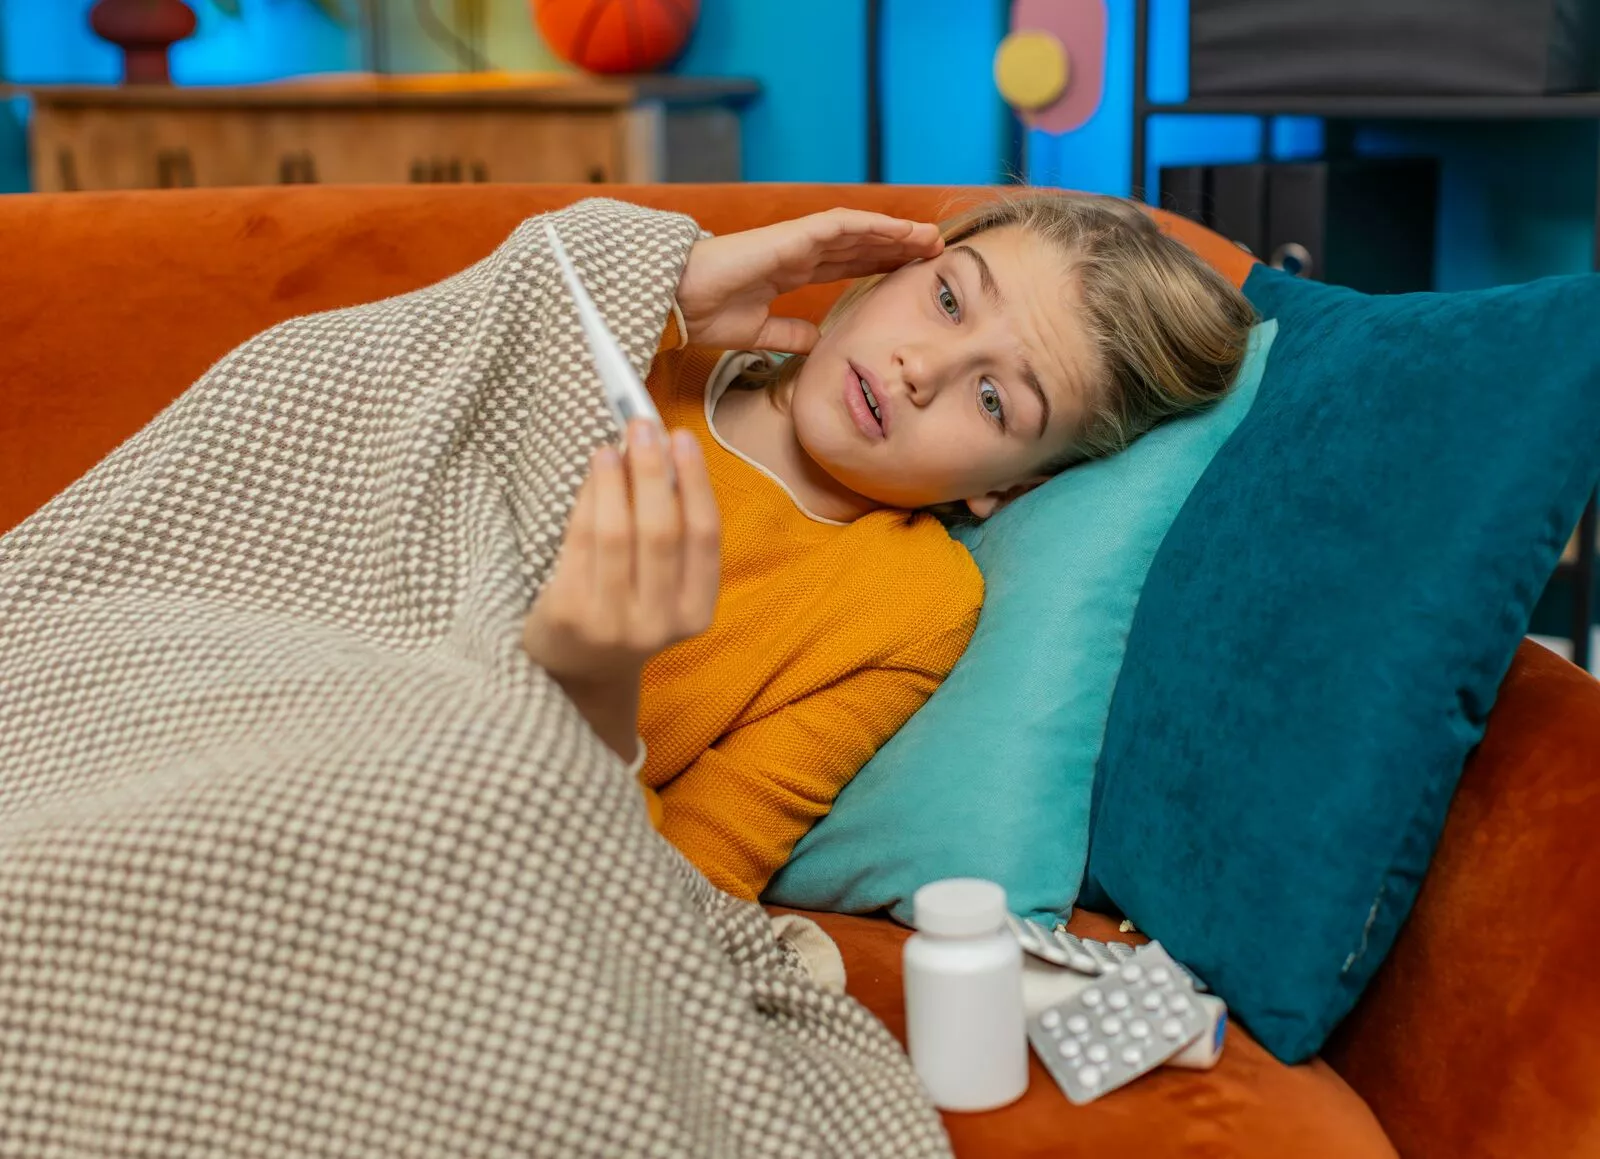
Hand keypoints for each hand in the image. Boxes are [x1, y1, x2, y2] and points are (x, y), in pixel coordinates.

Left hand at [522, 420, 720, 758]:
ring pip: (617, 534)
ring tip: (611, 446)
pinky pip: (580, 543)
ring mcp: (613, 623)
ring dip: (614, 480)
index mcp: (696, 612)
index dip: (694, 482)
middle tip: (642, 426)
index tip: (681, 438)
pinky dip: (587, 500)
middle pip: (661, 531)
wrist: (578, 672)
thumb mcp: (663, 584)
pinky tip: (592, 473)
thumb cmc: (626, 609)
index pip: (703, 537)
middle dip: (653, 471)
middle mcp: (659, 623)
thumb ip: (670, 527)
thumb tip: (659, 448)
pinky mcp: (570, 615)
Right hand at [675, 208, 944, 353]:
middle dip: (897, 247)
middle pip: (859, 245)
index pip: (845, 265)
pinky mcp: (793, 235)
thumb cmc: (705, 313)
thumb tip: (818, 344)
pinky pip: (842, 224)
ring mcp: (796, 240)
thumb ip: (789, 335)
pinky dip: (874, 225)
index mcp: (789, 271)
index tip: (910, 274)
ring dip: (895, 232)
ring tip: (929, 237)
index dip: (879, 266)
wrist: (677, 302)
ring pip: (859, 231)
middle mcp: (797, 251)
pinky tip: (900, 230)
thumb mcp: (759, 333)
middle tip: (935, 252)